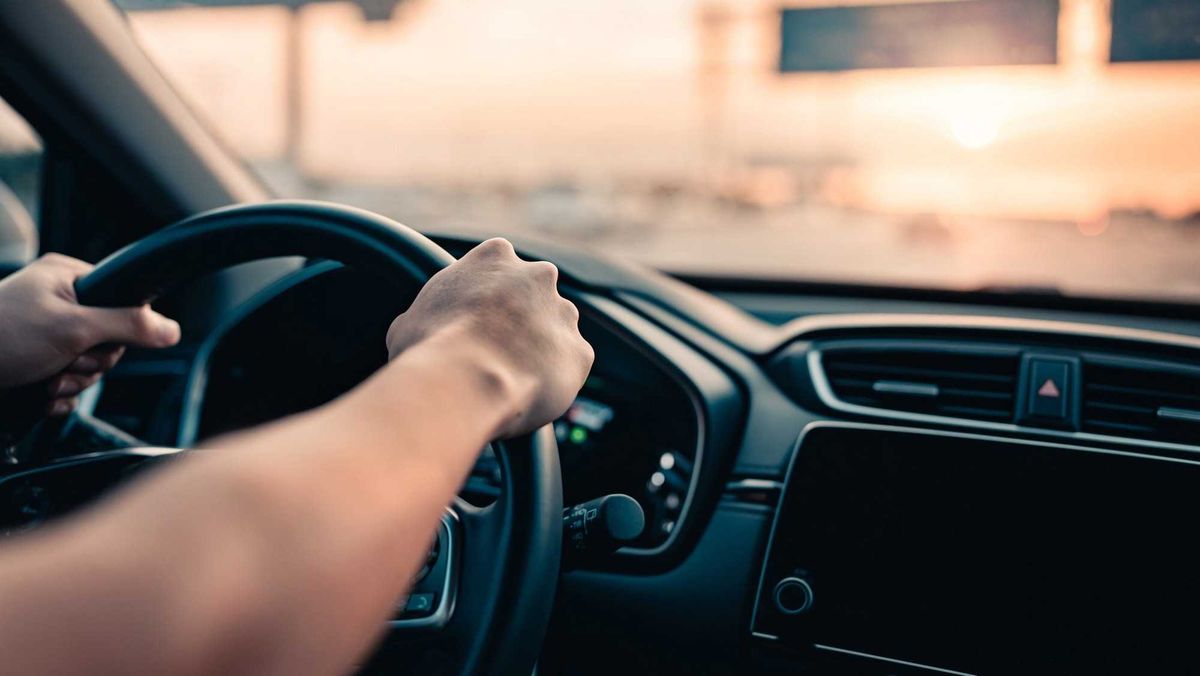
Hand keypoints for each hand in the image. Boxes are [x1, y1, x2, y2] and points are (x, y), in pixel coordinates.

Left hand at [0, 254, 180, 413]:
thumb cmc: (1, 337)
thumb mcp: (74, 328)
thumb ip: (128, 325)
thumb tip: (172, 329)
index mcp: (67, 277)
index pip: (123, 303)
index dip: (118, 331)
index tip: (97, 342)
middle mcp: (58, 300)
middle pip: (108, 340)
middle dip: (89, 363)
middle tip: (65, 364)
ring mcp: (45, 332)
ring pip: (88, 365)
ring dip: (73, 382)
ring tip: (46, 379)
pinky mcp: (34, 360)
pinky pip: (67, 381)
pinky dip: (58, 395)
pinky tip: (40, 392)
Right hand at [386, 238, 592, 437]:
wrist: (465, 381)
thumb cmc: (429, 349)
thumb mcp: (408, 322)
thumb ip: (427, 315)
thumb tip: (416, 331)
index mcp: (494, 256)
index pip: (497, 264)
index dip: (485, 295)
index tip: (474, 317)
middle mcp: (537, 276)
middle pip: (533, 294)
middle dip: (520, 318)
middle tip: (494, 349)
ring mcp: (563, 314)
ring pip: (556, 329)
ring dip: (539, 349)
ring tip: (508, 378)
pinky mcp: (580, 352)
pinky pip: (568, 367)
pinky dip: (553, 380)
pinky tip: (526, 394)